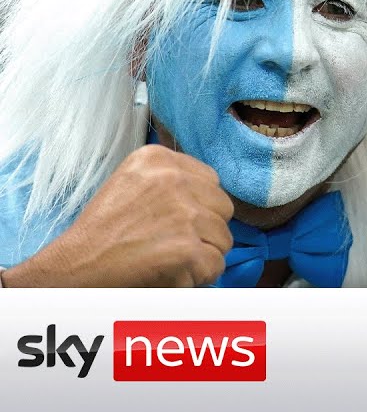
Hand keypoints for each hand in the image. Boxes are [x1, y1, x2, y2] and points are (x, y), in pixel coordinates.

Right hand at [2, 145, 233, 286]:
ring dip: (202, 255)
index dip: (200, 207)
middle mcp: (174, 179)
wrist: (75, 265)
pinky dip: (198, 277)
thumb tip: (210, 196)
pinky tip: (171, 274)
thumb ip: (170, 181)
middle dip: (206, 230)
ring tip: (167, 259)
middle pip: (223, 208)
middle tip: (172, 244)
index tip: (176, 222)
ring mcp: (184, 213)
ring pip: (223, 239)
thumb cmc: (102, 229)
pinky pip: (215, 265)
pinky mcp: (188, 247)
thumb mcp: (132, 182)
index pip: (211, 181)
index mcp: (158, 158)